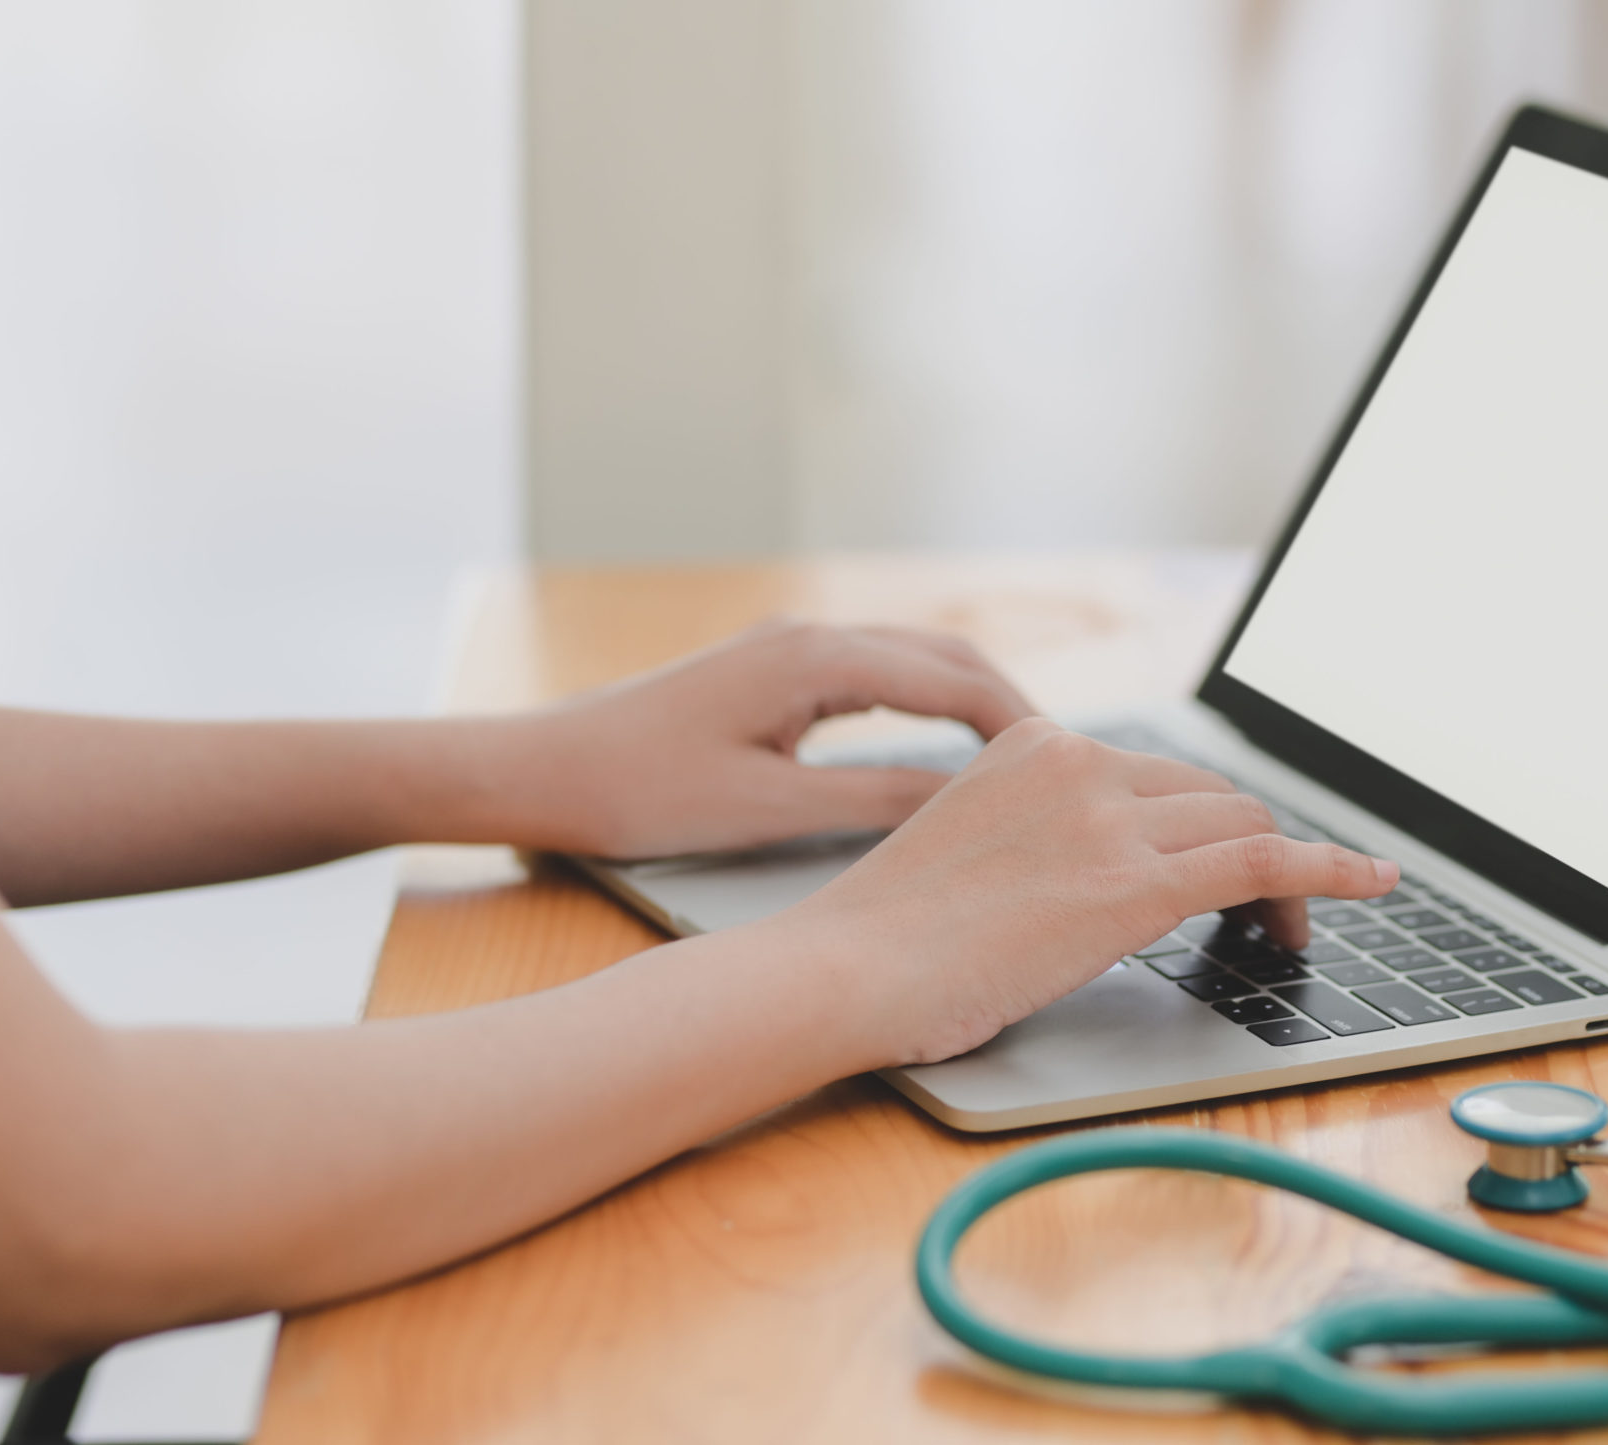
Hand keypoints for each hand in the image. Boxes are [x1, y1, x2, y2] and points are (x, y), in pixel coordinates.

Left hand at [492, 621, 1036, 858]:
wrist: (539, 769)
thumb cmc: (637, 791)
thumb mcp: (767, 810)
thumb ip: (872, 803)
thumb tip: (964, 806)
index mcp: (815, 659)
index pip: (953, 680)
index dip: (1019, 726)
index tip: (1068, 769)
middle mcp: (810, 636)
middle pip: (944, 656)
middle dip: (1011, 706)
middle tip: (1064, 766)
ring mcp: (790, 648)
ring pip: (912, 660)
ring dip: (971, 701)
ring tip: (1021, 760)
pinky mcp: (772, 671)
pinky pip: (875, 674)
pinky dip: (924, 703)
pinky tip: (941, 744)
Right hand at [775, 719, 1399, 1066]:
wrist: (843, 972)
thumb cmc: (885, 942)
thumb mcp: (968, 851)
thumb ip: (1035, 840)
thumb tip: (1088, 879)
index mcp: (1034, 744)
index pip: (1158, 774)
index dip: (1206, 823)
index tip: (1229, 862)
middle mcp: (1078, 762)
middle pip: (1211, 794)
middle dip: (1252, 846)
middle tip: (1267, 909)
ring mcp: (1108, 818)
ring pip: (1243, 825)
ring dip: (1288, 875)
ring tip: (1297, 929)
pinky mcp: (1132, 883)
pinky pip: (1264, 861)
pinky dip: (1331, 869)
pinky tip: (1372, 884)